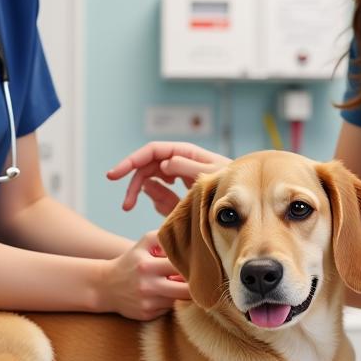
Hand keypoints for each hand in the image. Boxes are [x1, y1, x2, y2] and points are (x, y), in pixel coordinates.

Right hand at [99, 232, 192, 320]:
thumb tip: (188, 240)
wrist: (106, 286)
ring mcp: (147, 302)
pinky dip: (171, 303)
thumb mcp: (144, 243)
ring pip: (178, 301)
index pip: (180, 267)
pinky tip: (167, 295)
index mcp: (147, 265)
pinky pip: (168, 310)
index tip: (200, 266)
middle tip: (201, 281)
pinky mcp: (147, 315)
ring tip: (184, 286)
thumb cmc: (131, 262)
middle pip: (185, 291)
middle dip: (196, 287)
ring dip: (183, 295)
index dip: (193, 267)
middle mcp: (147, 286)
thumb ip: (164, 237)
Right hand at [107, 141, 231, 215]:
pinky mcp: (181, 186)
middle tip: (126, 206)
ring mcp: (180, 173)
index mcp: (186, 153)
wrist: (245, 201)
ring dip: (141, 192)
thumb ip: (186, 168)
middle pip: (147, 165)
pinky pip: (162, 190)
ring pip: (152, 178)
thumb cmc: (230, 185)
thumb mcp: (210, 176)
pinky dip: (156, 198)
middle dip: (133, 183)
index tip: (114, 176)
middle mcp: (180, 160)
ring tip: (133, 209)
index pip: (152, 151)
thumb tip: (163, 164)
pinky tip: (163, 208)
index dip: (131, 161)